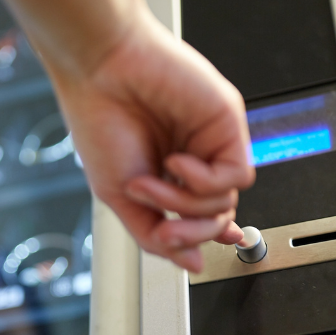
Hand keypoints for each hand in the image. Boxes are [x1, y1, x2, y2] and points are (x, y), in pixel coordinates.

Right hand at [43, 7, 254, 271]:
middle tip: (162, 226)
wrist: (99, 70)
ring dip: (184, 203)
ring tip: (150, 182)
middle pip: (216, 217)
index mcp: (169, 170)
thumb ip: (154, 235)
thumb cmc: (100, 120)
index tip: (197, 254)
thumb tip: (190, 264)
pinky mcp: (226, 122)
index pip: (201, 214)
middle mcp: (195, 155)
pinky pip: (235, 174)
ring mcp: (212, 140)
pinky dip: (203, 180)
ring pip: (226, 202)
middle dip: (189, 232)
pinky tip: (176, 162)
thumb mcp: (119, 197)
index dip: (202, 236)